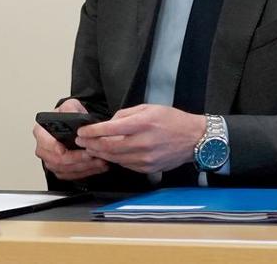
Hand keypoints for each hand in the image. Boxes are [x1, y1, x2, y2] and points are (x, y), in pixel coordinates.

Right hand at [33, 98, 109, 181]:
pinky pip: (71, 175)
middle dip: (75, 159)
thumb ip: (70, 108)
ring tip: (98, 161)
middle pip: (55, 160)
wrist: (76, 126)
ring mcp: (50, 160)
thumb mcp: (70, 106)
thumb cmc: (69, 116)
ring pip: (65, 170)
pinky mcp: (60, 169)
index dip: (53, 147)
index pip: (43, 142)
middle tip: (90, 155)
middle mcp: (43, 148)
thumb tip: (71, 114)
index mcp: (41, 131)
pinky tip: (97, 167)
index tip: (63, 150)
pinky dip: (85, 173)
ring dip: (83, 167)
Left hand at [76, 104, 205, 173]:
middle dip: (91, 144)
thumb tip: (109, 123)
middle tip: (81, 141)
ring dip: (100, 153)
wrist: (195, 139)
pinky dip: (114, 159)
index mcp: (142, 124)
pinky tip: (108, 155)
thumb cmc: (172, 121)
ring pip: (115, 158)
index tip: (82, 131)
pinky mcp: (148, 168)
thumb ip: (125, 114)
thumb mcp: (148, 108)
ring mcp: (146, 158)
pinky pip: (126, 165)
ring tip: (90, 148)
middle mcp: (143, 142)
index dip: (92, 131)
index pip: (110, 129)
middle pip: (109, 147)